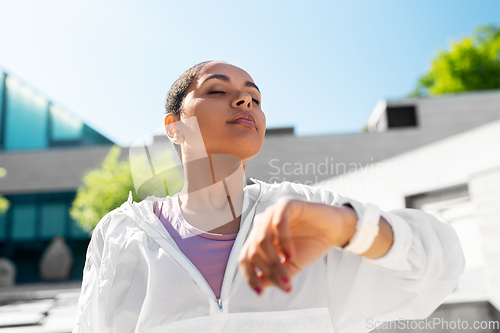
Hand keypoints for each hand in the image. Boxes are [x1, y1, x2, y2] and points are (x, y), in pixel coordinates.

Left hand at [238, 197, 356, 294]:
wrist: (334, 230)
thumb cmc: (310, 245)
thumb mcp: (290, 266)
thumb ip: (274, 274)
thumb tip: (259, 286)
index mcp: (258, 237)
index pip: (245, 257)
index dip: (249, 276)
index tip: (261, 293)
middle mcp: (261, 224)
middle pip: (253, 251)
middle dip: (268, 271)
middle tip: (285, 283)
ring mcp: (272, 212)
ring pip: (262, 240)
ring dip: (274, 261)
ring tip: (288, 272)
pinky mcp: (286, 204)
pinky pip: (278, 224)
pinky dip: (283, 242)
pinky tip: (291, 254)